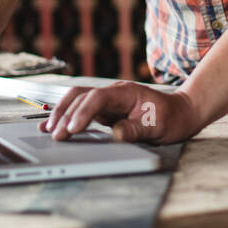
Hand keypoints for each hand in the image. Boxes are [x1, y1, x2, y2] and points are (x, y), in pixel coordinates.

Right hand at [41, 82, 200, 143]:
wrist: (180, 112)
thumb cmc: (170, 119)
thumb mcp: (157, 127)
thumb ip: (136, 130)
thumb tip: (115, 135)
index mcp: (126, 92)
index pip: (97, 98)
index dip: (82, 112)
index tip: (72, 129)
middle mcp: (113, 92)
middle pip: (81, 96)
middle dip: (65, 113)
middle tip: (55, 134)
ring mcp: (108, 100)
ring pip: (77, 99)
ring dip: (61, 112)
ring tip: (47, 130)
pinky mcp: (105, 109)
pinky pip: (81, 108)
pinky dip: (67, 115)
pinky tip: (54, 126)